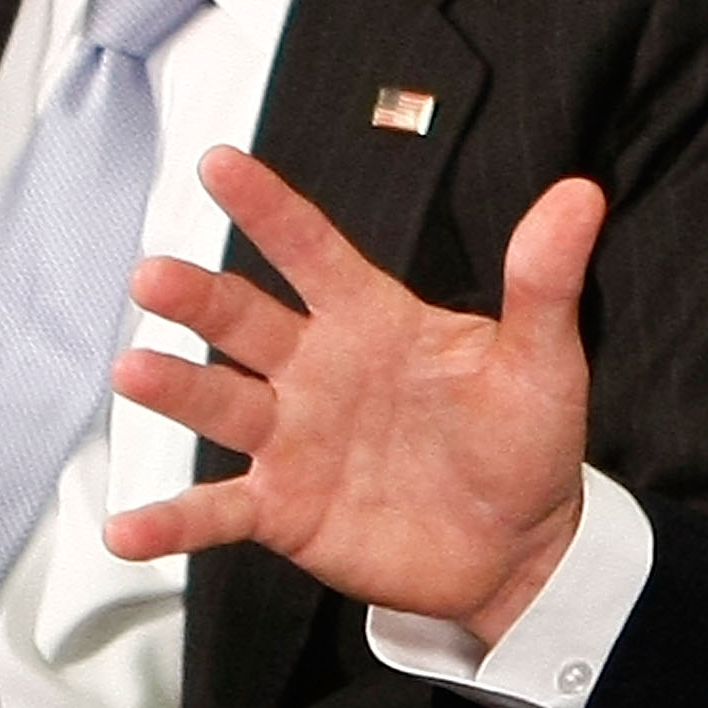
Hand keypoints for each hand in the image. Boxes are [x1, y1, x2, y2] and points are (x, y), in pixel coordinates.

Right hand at [105, 146, 604, 647]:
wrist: (522, 545)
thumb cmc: (525, 439)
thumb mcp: (543, 358)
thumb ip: (545, 280)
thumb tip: (580, 196)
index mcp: (372, 318)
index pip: (312, 249)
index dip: (268, 207)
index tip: (220, 162)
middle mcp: (317, 369)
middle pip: (244, 320)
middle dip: (198, 296)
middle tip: (154, 274)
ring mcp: (294, 439)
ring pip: (221, 404)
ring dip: (174, 388)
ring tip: (135, 370)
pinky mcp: (284, 509)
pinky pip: (218, 512)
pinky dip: (170, 522)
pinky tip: (128, 530)